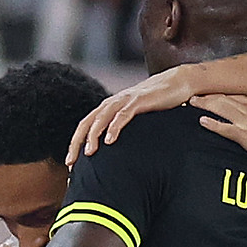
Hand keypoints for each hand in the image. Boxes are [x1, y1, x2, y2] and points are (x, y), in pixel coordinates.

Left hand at [67, 67, 193, 163]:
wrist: (176, 83)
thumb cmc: (156, 104)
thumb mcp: (136, 118)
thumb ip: (124, 129)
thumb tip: (116, 153)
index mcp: (108, 108)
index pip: (85, 126)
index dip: (75, 144)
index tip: (70, 164)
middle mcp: (112, 103)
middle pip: (87, 123)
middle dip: (77, 143)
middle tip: (70, 162)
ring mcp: (124, 101)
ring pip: (101, 118)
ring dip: (93, 136)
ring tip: (89, 153)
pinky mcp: (138, 101)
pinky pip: (122, 115)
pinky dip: (114, 127)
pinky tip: (109, 141)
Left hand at [190, 93, 246, 175]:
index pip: (234, 92)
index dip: (219, 91)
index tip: (208, 91)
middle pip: (225, 97)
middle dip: (207, 94)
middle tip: (193, 94)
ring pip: (222, 108)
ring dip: (205, 104)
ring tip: (192, 103)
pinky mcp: (246, 135)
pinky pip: (226, 127)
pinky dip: (213, 123)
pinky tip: (203, 121)